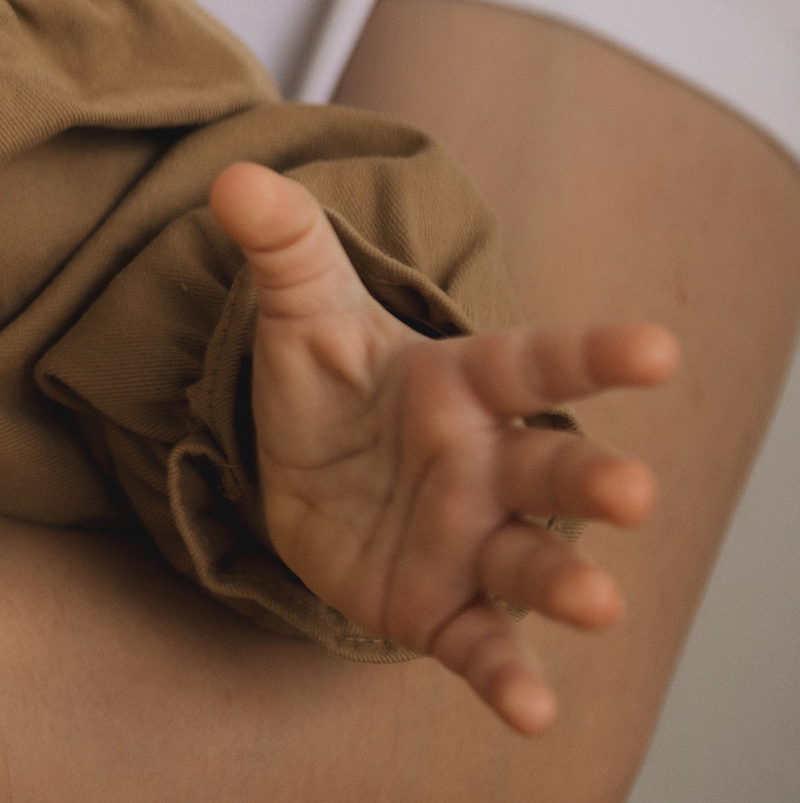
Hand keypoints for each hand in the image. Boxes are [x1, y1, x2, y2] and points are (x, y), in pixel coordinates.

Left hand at [210, 163, 677, 734]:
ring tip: (597, 604)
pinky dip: (507, 679)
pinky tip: (532, 715)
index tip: (657, 348)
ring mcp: (470, 540)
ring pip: (530, 563)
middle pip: (551, 470)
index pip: (537, 363)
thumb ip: (282, 242)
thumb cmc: (327, 380)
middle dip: (593, 481)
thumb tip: (234, 175)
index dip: (595, 354)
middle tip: (633, 491)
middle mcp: (486, 465)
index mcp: (463, 385)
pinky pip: (481, 645)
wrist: (304, 468)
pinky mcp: (439, 606)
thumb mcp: (299, 307)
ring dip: (565, 584)